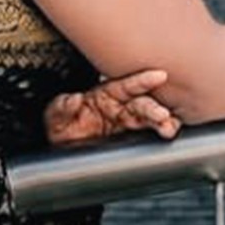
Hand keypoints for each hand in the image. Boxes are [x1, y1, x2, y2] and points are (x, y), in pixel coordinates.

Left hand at [44, 67, 180, 144]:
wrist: (62, 149)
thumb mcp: (54, 115)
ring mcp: (128, 123)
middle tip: (163, 115)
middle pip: (143, 104)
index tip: (159, 75)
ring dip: (163, 122)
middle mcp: (121, 107)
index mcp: (106, 94)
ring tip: (169, 128)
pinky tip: (168, 135)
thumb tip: (74, 100)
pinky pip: (148, 135)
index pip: (128, 85)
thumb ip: (62, 106)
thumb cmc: (62, 126)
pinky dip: (160, 135)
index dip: (143, 80)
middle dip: (154, 108)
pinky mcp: (130, 139)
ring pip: (150, 120)